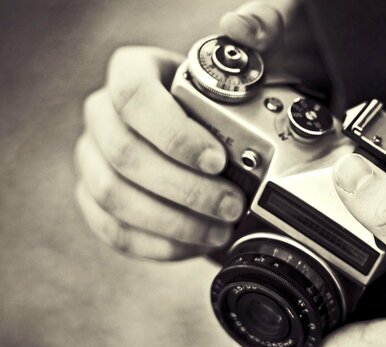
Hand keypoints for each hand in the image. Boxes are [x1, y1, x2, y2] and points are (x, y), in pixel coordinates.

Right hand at [75, 1, 296, 259]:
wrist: (209, 138)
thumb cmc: (227, 101)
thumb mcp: (246, 65)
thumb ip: (255, 35)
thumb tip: (239, 28)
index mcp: (132, 74)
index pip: (134, 96)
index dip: (173, 133)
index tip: (217, 160)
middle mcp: (104, 115)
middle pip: (125, 155)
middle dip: (185, 189)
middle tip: (231, 205)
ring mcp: (94, 159)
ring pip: (113, 197)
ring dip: (173, 222)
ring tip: (219, 230)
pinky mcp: (95, 199)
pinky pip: (113, 229)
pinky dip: (157, 244)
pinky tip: (193, 245)